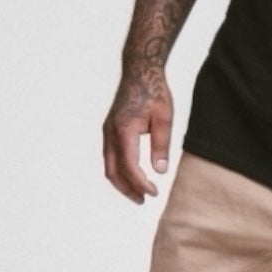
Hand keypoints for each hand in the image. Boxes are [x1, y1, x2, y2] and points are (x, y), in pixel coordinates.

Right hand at [102, 67, 172, 202]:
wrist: (139, 71)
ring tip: (139, 194)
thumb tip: (160, 171)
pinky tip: (132, 177)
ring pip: (109, 166)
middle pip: (114, 171)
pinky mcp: (109, 130)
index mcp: (124, 130)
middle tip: (145, 200)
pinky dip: (119, 171)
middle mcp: (110, 133)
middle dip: (128, 189)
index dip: (140, 183)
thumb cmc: (155, 92)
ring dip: (122, 183)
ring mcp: (107, 132)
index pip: (129, 166)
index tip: (154, 193)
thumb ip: (161, 144)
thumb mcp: (164, 117)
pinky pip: (110, 157)